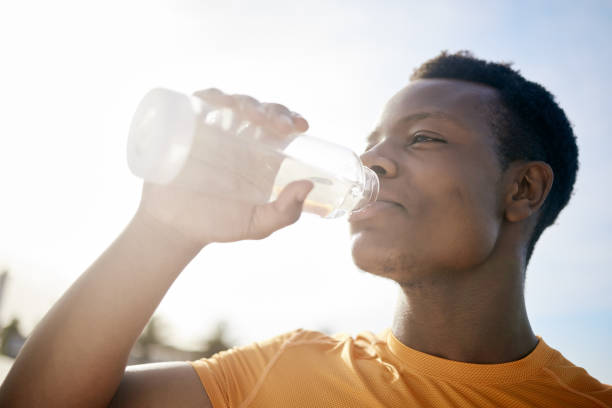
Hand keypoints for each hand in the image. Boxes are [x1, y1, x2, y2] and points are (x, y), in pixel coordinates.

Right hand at [135, 88, 313, 247]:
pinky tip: (217, 103)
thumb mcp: (257, 225)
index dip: (292, 119)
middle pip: (260, 110)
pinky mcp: (187, 127)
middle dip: (272, 110)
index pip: (281, 126)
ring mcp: (213, 130)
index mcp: (261, 155)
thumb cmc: (217, 225)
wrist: (174, 228)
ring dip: (245, 102)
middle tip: (278, 125)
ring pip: (233, 102)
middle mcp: (240, 138)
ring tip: (251, 115)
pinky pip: (198, 102)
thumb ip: (285, 213)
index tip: (300, 126)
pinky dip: (209, 96)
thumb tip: (307, 186)